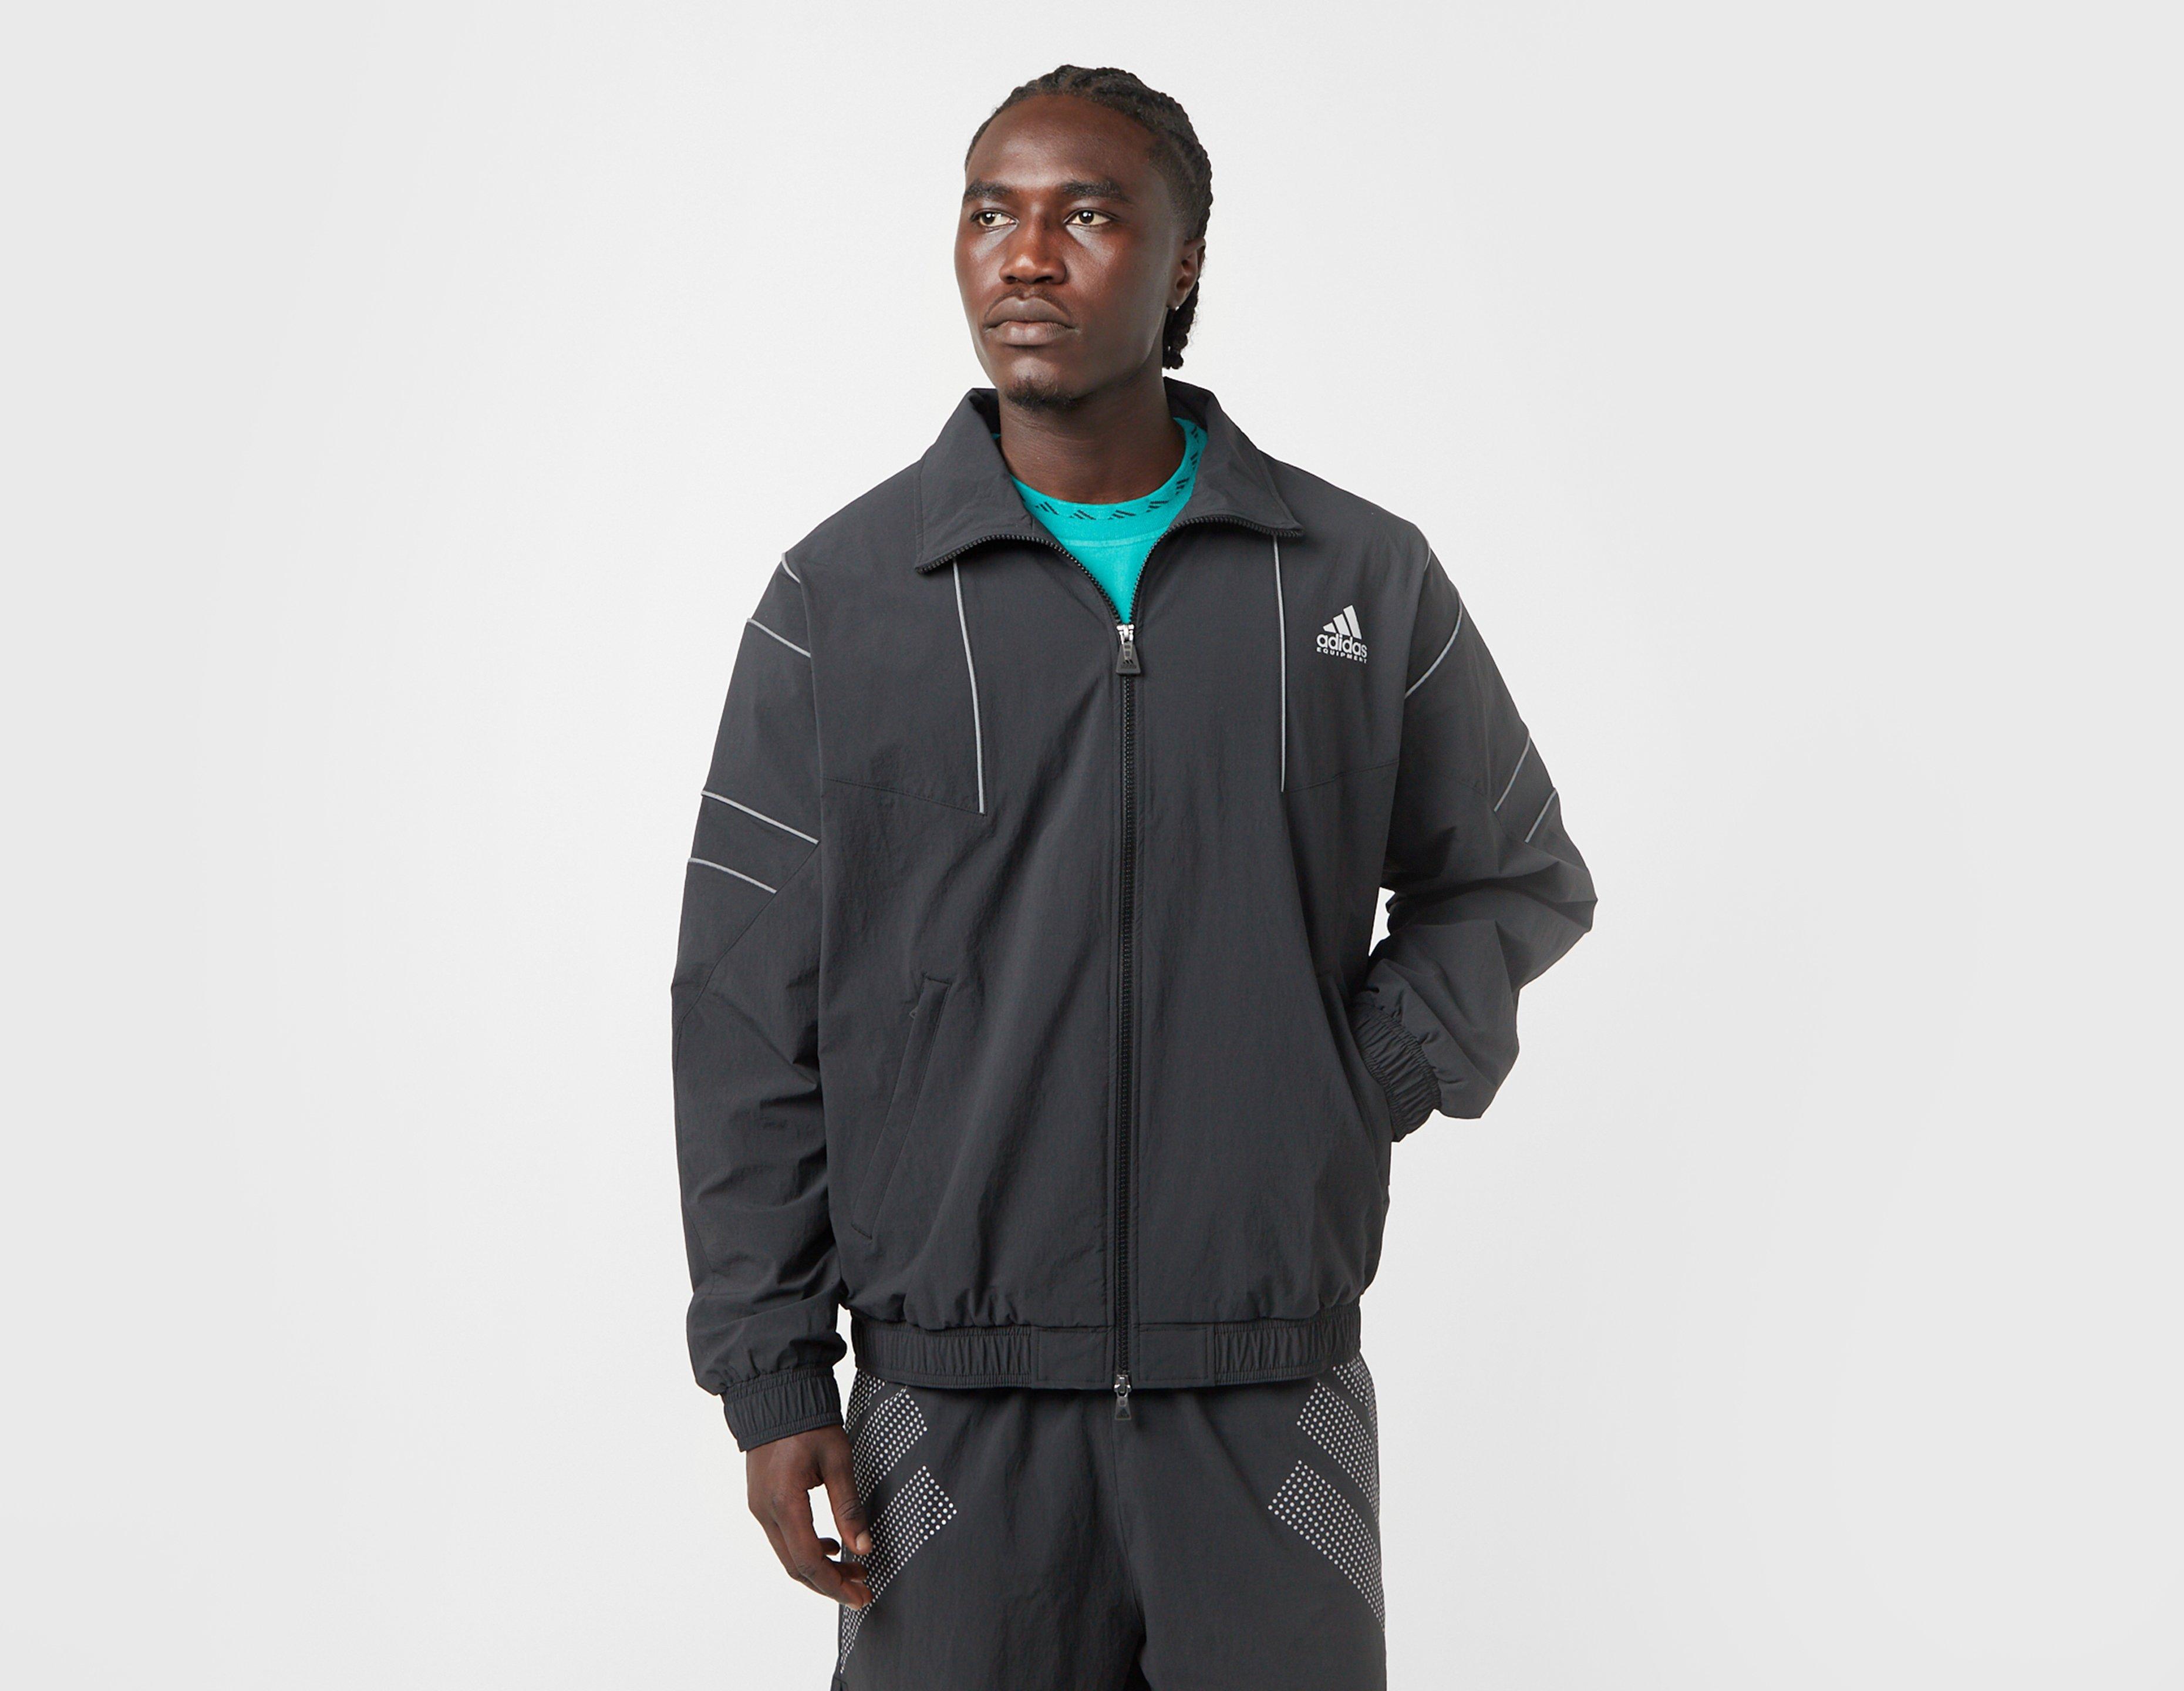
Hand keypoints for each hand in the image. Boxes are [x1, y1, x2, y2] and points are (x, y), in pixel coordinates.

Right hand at [746, 1423, 873, 1607]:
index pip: (808, 1561)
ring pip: (788, 1555)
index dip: (835, 1584)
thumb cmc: (808, 1422)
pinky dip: (806, 1549)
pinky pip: (782, 1538)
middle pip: (796, 1566)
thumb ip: (849, 1507)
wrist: (776, 1395)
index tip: (861, 1595)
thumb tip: (863, 1548)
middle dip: (830, 1583)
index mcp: (784, 1502)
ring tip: (854, 1569)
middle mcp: (765, 1511)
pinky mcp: (761, 1501)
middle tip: (862, 1589)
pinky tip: (831, 1544)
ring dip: (819, 1568)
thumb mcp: (838, 1460)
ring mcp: (759, 1508)